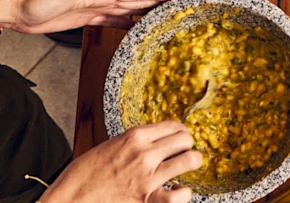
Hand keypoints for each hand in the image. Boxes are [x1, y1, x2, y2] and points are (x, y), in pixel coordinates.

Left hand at [6, 0, 179, 33]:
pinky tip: (132, 26)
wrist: (17, 12)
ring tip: (161, 14)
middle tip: (176, 4)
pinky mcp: (85, 18)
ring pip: (126, 10)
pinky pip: (111, 21)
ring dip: (143, 11)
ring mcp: (93, 8)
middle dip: (156, 0)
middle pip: (135, 0)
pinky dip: (125, 23)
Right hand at [41, 122, 200, 202]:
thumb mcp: (107, 148)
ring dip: (192, 162)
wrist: (67, 202)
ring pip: (189, 160)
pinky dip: (184, 193)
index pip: (173, 126)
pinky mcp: (146, 200)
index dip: (181, 132)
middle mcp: (143, 154)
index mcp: (133, 137)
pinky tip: (179, 190)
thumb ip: (132, 144)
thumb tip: (153, 142)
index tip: (181, 138)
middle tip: (184, 152)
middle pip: (185, 140)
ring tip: (189, 166)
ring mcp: (147, 178)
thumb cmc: (82, 177)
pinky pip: (178, 195)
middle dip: (188, 145)